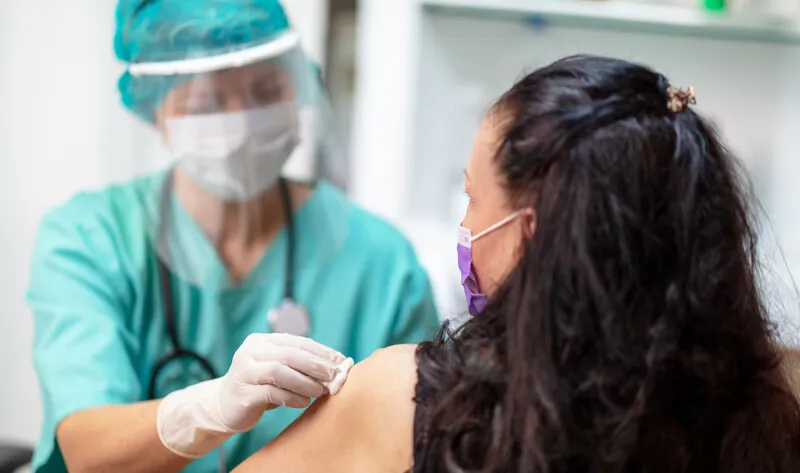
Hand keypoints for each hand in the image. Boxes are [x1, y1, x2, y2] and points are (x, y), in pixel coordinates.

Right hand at [216, 333, 345, 431]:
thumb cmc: (259, 386)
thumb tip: (339, 366)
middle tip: (336, 376)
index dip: (322, 351)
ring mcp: (243, 372)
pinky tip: (304, 402)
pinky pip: (271, 393)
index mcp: (261, 341)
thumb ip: (299, 365)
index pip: (297, 342)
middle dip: (316, 365)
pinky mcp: (242, 394)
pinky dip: (291, 397)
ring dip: (305, 381)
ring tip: (321, 391)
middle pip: (290, 354)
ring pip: (279, 371)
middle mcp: (250, 351)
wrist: (223, 406)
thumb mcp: (277, 370)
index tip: (342, 361)